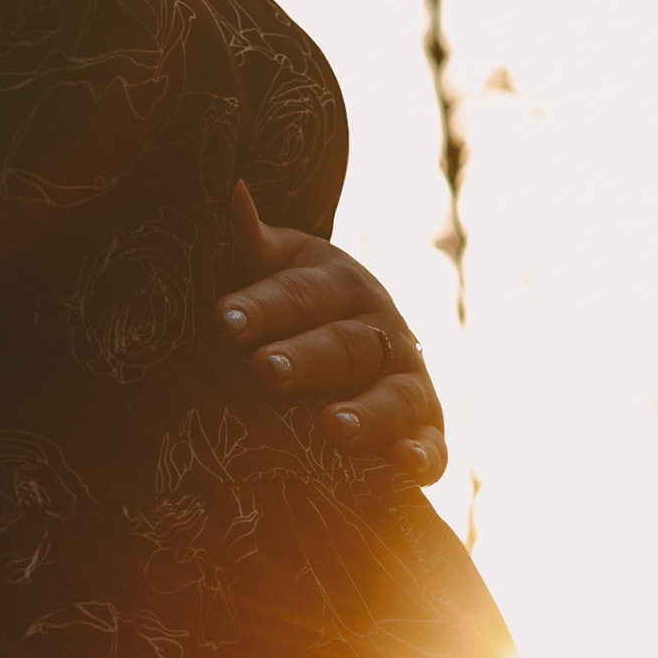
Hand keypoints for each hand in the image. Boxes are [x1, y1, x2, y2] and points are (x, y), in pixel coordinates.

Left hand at [216, 181, 447, 484]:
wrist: (364, 336)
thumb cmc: (303, 303)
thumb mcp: (282, 266)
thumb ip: (253, 242)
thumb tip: (233, 190)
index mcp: (342, 285)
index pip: (300, 294)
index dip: (264, 306)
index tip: (223, 319)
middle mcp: (383, 329)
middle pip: (344, 345)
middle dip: (306, 359)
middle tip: (265, 370)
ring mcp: (408, 380)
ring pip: (393, 397)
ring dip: (364, 413)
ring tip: (329, 427)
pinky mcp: (427, 428)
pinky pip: (434, 446)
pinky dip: (424, 457)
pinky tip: (404, 467)